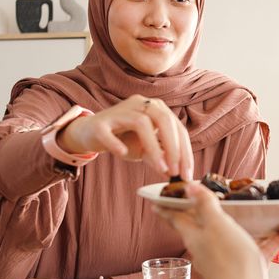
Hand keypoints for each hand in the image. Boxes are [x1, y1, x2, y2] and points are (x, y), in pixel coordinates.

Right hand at [57, 95, 193, 178]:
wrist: (91, 133)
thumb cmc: (123, 139)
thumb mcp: (146, 150)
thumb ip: (161, 158)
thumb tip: (179, 174)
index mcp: (155, 108)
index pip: (176, 127)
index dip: (185, 151)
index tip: (188, 174)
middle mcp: (140, 104)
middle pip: (163, 120)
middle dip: (173, 148)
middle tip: (176, 171)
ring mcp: (119, 111)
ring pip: (141, 123)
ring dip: (153, 148)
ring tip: (160, 168)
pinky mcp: (100, 122)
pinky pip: (108, 131)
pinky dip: (117, 143)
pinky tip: (123, 154)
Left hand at [156, 183, 278, 278]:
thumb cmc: (230, 261)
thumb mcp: (216, 225)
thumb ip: (204, 205)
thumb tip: (188, 186)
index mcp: (195, 237)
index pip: (175, 218)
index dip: (166, 207)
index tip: (156, 200)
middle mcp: (206, 250)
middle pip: (199, 228)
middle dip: (199, 213)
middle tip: (200, 199)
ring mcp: (224, 262)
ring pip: (228, 238)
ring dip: (236, 225)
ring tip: (246, 212)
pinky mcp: (244, 271)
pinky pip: (255, 251)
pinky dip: (266, 241)